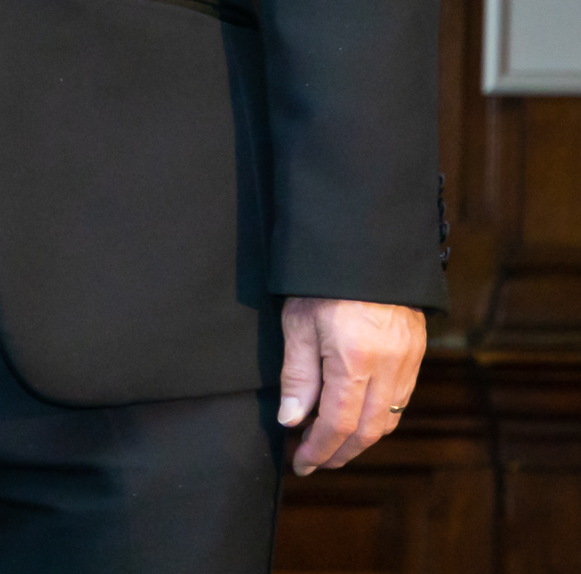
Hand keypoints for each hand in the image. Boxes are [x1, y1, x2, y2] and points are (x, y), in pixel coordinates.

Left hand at [278, 296, 427, 474]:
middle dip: (340, 453)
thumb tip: (292, 421)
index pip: (337, 423)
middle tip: (315, 461)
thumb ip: (297, 376)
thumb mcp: (298, 323)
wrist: (366, 246)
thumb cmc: (323, 282)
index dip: (319, 449)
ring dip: (361, 439)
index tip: (301, 463)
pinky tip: (357, 417)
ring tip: (332, 445)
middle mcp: (388, 366)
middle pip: (368, 430)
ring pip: (389, 419)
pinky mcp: (417, 353)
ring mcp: (408, 361)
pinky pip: (401, 399)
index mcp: (354, 360)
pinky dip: (379, 418)